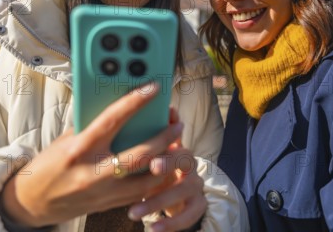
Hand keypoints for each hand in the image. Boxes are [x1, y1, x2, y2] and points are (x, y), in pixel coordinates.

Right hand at [0, 82, 182, 226]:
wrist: (31, 202)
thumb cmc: (48, 165)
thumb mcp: (65, 140)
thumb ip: (91, 126)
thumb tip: (118, 107)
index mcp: (79, 148)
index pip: (112, 120)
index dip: (135, 102)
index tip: (153, 89)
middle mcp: (92, 172)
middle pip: (139, 155)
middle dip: (164, 138)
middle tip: (177, 125)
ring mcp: (101, 193)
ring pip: (146, 180)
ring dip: (166, 162)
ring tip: (176, 146)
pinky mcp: (107, 206)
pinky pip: (139, 194)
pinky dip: (155, 179)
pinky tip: (164, 167)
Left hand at [127, 111, 207, 231]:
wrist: (173, 196)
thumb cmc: (154, 171)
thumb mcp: (149, 154)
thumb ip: (145, 137)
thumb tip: (147, 111)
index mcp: (175, 146)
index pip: (175, 134)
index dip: (169, 132)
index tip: (150, 132)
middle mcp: (189, 162)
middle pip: (185, 157)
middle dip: (169, 161)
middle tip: (151, 167)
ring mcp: (196, 183)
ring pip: (185, 188)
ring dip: (159, 200)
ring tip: (134, 212)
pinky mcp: (198, 204)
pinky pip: (190, 214)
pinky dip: (172, 222)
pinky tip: (153, 228)